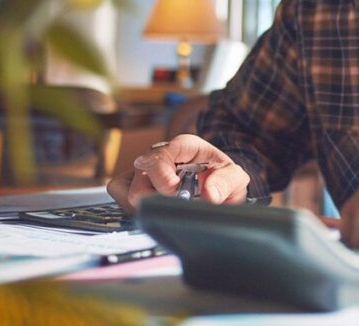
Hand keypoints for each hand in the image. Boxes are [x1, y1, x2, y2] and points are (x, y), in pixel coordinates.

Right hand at [106, 134, 250, 214]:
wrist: (216, 184)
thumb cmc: (222, 177)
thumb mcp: (234, 178)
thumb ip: (226, 183)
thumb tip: (210, 195)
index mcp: (182, 147)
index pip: (159, 154)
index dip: (162, 174)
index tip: (174, 190)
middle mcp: (157, 157)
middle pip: (139, 178)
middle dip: (156, 196)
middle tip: (178, 203)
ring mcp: (143, 173)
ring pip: (128, 192)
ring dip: (149, 206)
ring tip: (171, 207)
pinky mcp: (135, 190)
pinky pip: (123, 201)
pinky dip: (139, 211)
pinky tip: (159, 212)